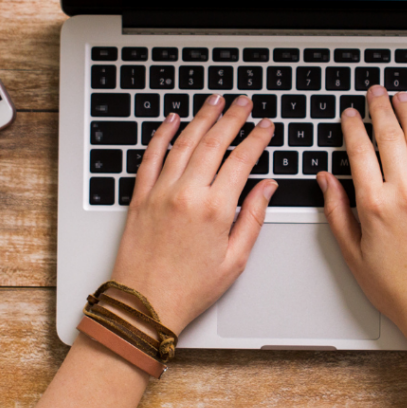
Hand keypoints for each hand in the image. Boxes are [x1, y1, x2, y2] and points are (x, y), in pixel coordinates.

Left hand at [109, 95, 276, 334]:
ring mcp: (160, 193)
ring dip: (201, 118)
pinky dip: (162, 134)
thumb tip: (266, 188)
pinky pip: (151, 156)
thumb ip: (252, 218)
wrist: (144, 306)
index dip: (256, 139)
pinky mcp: (140, 197)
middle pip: (214, 143)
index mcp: (214, 210)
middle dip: (232, 118)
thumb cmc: (189, 289)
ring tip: (215, 101)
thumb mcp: (234, 260)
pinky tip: (172, 120)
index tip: (265, 127)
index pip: (241, 161)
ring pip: (184, 143)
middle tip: (244, 103)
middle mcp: (186, 194)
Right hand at [318, 85, 406, 346]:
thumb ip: (337, 211)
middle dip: (380, 108)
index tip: (350, 114)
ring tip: (401, 97)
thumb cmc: (395, 287)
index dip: (353, 127)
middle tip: (376, 92)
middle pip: (391, 136)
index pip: (360, 151)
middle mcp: (405, 192)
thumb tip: (326, 180)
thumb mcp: (352, 253)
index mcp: (374, 204)